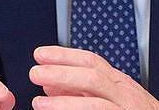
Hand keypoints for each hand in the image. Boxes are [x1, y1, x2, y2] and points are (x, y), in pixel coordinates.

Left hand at [29, 46, 158, 109]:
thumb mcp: (111, 96)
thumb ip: (81, 90)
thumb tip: (50, 84)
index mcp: (118, 81)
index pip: (90, 61)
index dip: (64, 55)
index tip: (40, 54)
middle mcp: (123, 94)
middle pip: (92, 77)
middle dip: (61, 73)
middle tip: (35, 73)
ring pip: (95, 105)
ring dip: (64, 103)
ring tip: (39, 103)